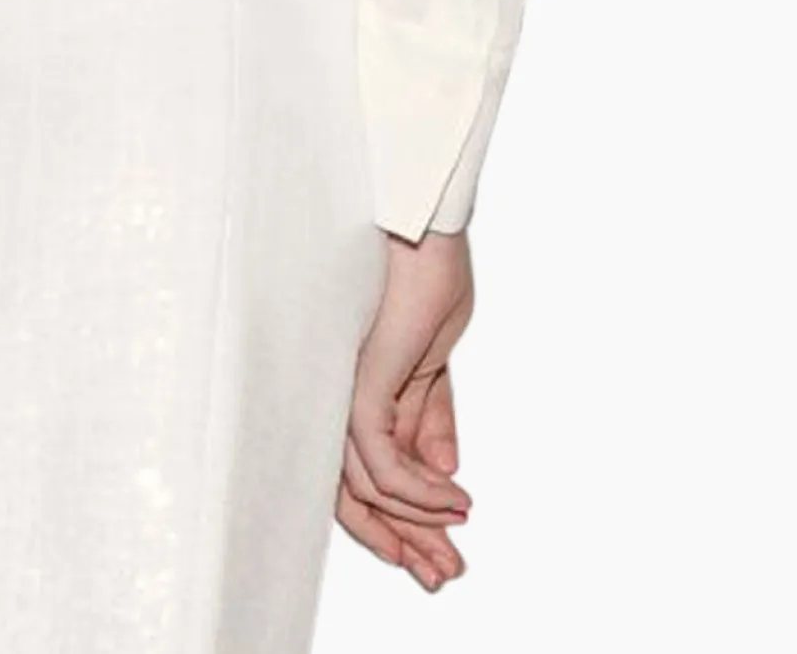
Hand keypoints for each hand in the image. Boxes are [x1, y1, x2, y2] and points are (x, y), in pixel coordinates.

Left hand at [334, 225, 474, 591]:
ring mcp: (346, 388)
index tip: (441, 552)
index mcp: (360, 387)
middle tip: (445, 574)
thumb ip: (430, 413)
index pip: (368, 470)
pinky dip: (416, 489)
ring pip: (365, 485)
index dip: (402, 516)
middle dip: (403, 539)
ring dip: (415, 523)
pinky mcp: (360, 381)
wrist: (424, 222)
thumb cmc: (423, 269)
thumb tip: (446, 470)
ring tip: (455, 542)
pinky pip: (378, 459)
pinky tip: (453, 498)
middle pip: (357, 490)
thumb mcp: (435, 356)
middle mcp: (342, 392)